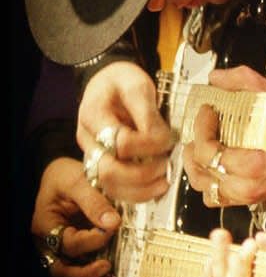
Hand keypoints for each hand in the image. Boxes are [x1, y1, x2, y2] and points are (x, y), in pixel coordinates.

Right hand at [31, 157, 120, 276]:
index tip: (112, 229)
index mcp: (45, 225)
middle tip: (105, 267)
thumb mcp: (77, 180)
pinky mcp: (71, 256)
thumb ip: (93, 201)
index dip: (91, 241)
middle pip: (58, 271)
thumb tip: (112, 222)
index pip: (67, 243)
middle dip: (83, 275)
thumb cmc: (65, 177)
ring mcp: (58, 252)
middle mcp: (47, 243)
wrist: (64, 177)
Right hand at [76, 61, 175, 202]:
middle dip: (142, 174)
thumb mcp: (136, 84)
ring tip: (164, 181)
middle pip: (108, 171)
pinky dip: (137, 194)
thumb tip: (158, 138)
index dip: (146, 145)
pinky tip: (156, 188)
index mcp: (93, 115)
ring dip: (140, 190)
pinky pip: (115, 189)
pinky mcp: (102, 165)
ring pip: (110, 186)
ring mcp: (93, 155)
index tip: (167, 139)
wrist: (109, 83)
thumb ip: (146, 111)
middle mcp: (88, 139)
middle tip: (165, 165)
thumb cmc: (122, 82)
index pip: (118, 141)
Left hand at [182, 65, 265, 206]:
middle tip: (201, 129)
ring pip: (207, 190)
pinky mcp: (248, 199)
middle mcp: (256, 187)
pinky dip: (209, 182)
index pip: (216, 156)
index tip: (207, 111)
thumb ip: (242, 81)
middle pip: (206, 175)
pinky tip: (213, 164)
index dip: (203, 132)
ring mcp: (251, 196)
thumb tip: (217, 79)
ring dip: (197, 166)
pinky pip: (217, 198)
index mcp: (262, 165)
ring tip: (200, 147)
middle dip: (197, 149)